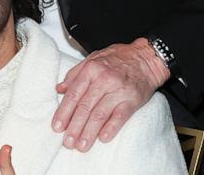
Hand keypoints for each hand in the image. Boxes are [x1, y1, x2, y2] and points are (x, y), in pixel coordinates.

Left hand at [52, 38, 169, 150]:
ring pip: (100, 114)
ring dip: (89, 132)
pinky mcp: (132, 100)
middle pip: (85, 107)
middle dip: (74, 127)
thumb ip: (74, 74)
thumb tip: (59, 89)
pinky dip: (111, 128)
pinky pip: (120, 116)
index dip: (64, 112)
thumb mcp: (93, 59)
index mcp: (91, 69)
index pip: (73, 94)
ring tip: (82, 146)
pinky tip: (102, 138)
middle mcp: (103, 80)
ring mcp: (118, 90)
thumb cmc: (118, 58)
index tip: (57, 127)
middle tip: (68, 142)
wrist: (146, 57)